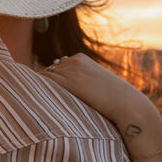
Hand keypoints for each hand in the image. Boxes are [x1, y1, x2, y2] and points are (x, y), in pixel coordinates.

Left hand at [39, 53, 157, 132]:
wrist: (125, 102)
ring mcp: (70, 70)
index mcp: (80, 58)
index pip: (58, 66)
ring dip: (39, 86)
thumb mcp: (96, 82)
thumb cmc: (112, 97)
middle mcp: (73, 60)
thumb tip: (69, 88)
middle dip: (44, 82)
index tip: (46, 89)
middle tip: (37, 94)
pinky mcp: (68, 81)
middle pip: (49, 70)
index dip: (53, 79)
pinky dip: (38, 87)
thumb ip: (81, 80)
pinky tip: (36, 97)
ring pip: (45, 76)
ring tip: (35, 97)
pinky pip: (45, 81)